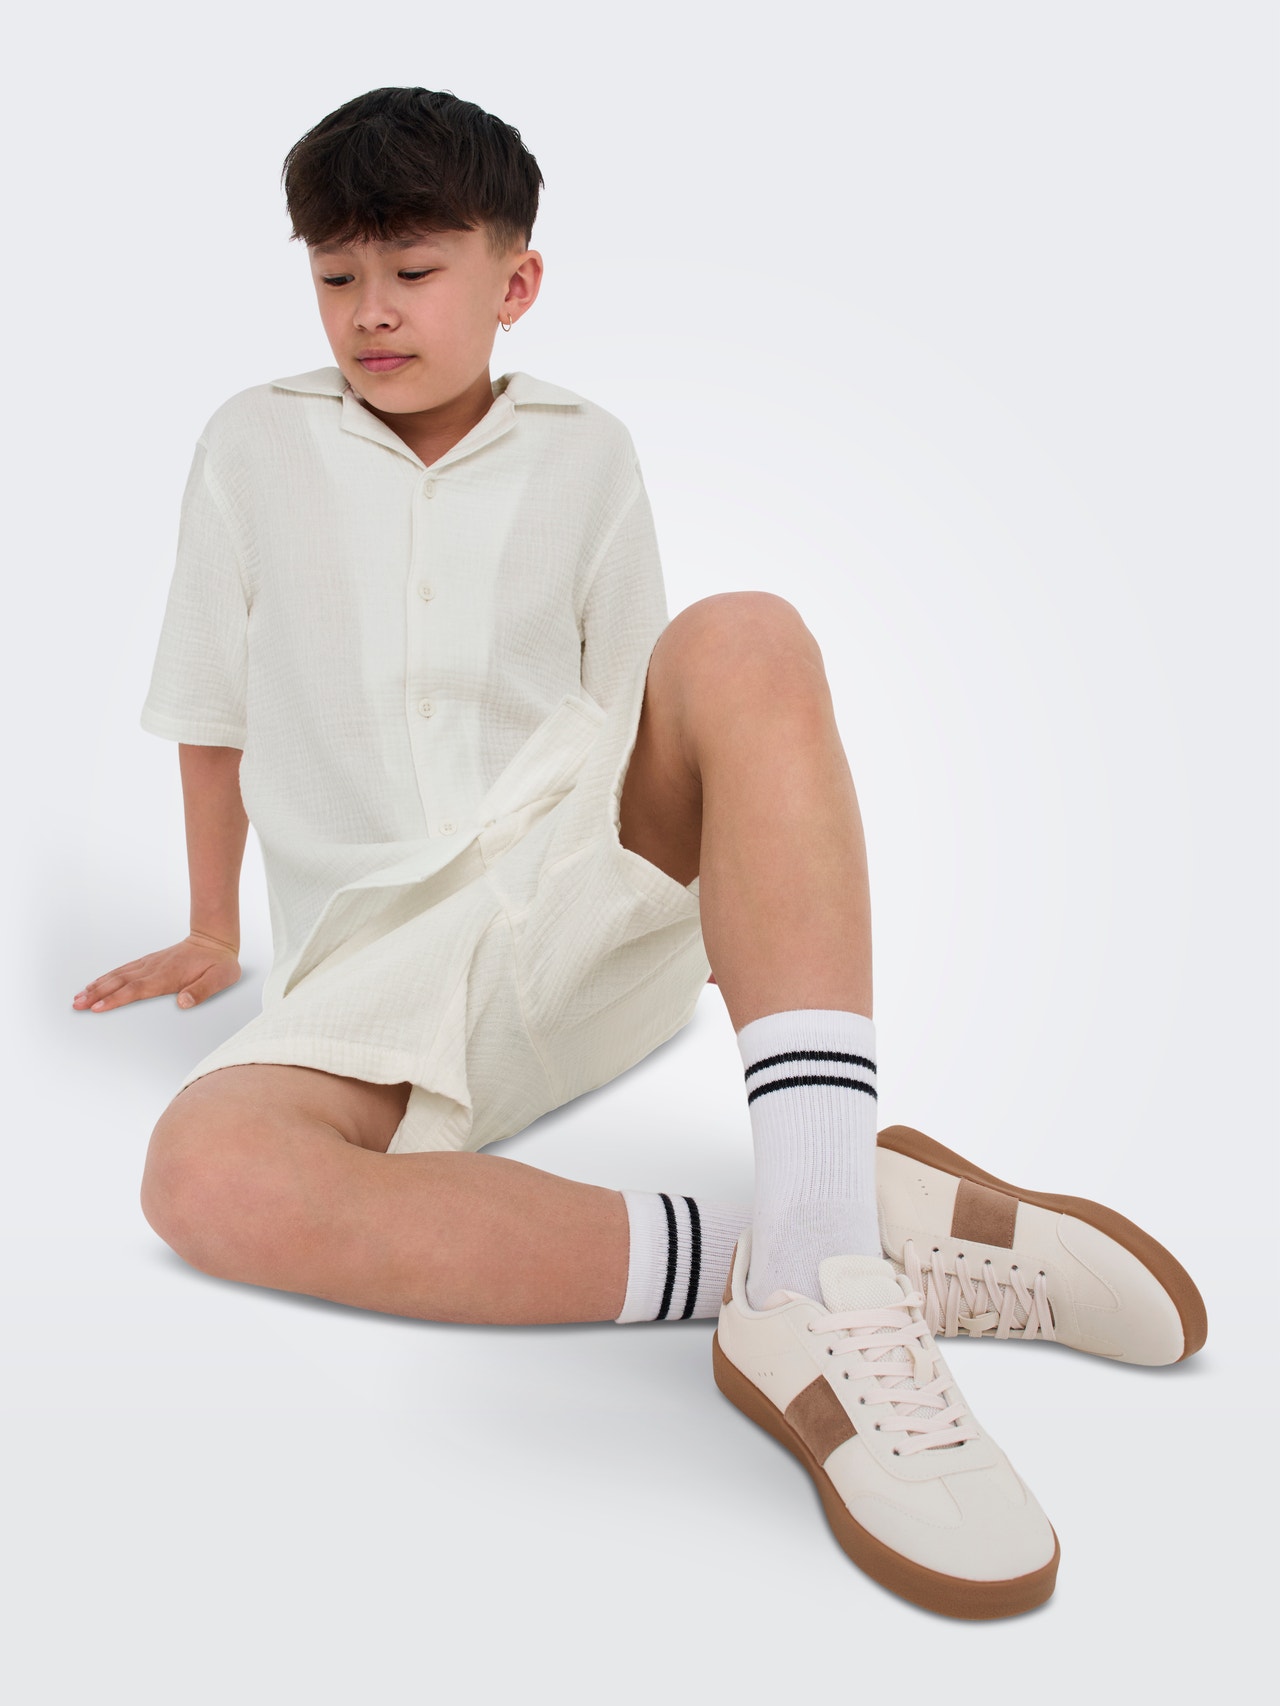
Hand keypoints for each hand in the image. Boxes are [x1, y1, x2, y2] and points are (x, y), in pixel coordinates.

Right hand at [72, 931, 240, 1012]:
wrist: (215, 940)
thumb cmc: (219, 963)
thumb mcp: (220, 978)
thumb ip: (202, 991)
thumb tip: (183, 1003)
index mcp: (168, 976)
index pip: (136, 989)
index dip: (116, 999)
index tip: (98, 1007)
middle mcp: (154, 969)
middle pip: (120, 983)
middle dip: (97, 994)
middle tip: (77, 1005)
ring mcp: (149, 964)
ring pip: (118, 975)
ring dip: (97, 986)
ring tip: (78, 998)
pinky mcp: (148, 962)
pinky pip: (123, 970)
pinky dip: (106, 977)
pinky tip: (95, 984)